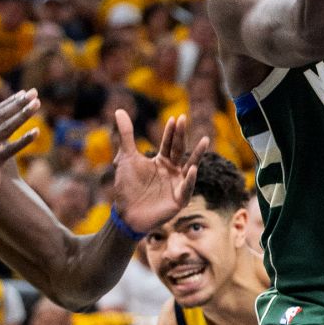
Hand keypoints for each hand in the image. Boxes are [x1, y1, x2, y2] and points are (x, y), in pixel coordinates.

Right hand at [0, 89, 40, 216]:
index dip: (11, 102)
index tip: (26, 93)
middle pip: (0, 117)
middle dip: (19, 104)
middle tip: (35, 94)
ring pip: (5, 130)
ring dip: (23, 116)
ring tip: (37, 105)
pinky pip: (9, 150)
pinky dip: (23, 140)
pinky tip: (36, 132)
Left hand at [112, 110, 208, 234]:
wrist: (125, 214)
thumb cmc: (126, 186)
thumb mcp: (125, 158)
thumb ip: (126, 135)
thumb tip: (119, 110)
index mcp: (162, 161)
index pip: (168, 143)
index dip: (171, 131)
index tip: (174, 118)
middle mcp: (172, 170)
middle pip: (179, 149)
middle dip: (181, 135)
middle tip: (184, 118)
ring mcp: (177, 184)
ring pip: (190, 166)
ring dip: (197, 154)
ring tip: (205, 140)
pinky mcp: (179, 199)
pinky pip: (187, 188)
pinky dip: (190, 179)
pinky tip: (193, 169)